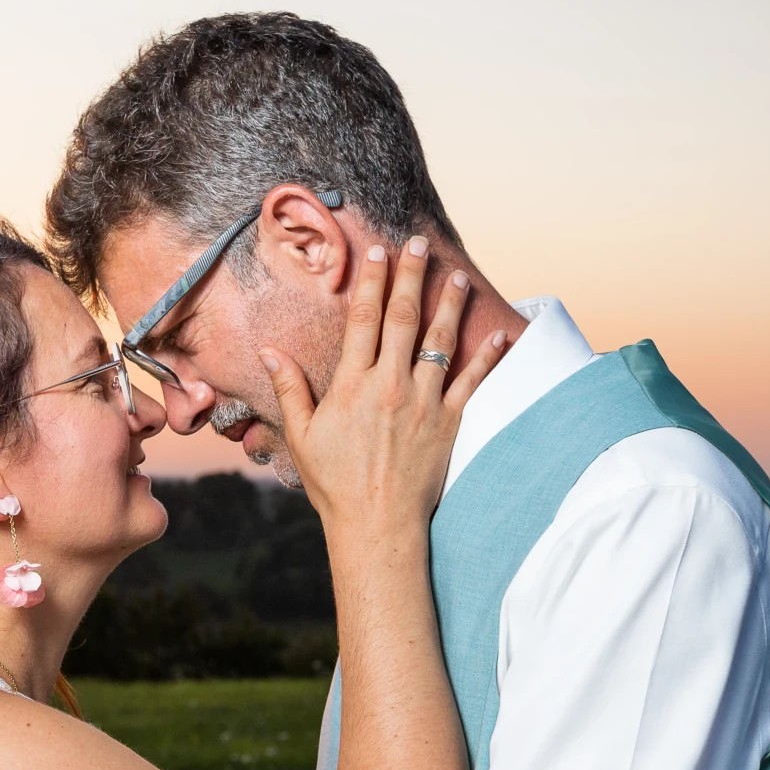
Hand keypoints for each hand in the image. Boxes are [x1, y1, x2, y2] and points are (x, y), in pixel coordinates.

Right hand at [266, 236, 505, 531]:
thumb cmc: (334, 485)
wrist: (376, 525)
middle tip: (420, 244)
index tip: (379, 252)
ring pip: (440, 342)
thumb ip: (291, 390)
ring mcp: (423, 403)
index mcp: (352, 385)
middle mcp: (390, 386)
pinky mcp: (448, 424)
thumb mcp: (302, 437)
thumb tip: (270, 352)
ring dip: (450, 305)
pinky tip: (499, 336)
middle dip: (412, 276)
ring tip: (458, 277)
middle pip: (403, 318)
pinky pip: (472, 384)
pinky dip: (487, 358)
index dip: (373, 282)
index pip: (364, 320)